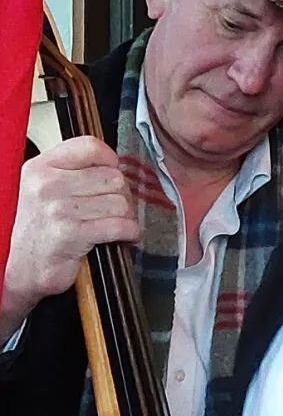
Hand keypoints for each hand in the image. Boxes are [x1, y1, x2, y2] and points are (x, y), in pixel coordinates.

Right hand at [0, 137, 139, 338]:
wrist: (19, 268)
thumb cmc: (37, 229)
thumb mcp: (44, 189)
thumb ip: (73, 171)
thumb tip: (114, 163)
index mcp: (40, 168)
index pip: (90, 147)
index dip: (110, 160)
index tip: (113, 171)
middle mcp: (47, 185)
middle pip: (112, 177)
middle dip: (121, 195)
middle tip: (115, 208)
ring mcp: (58, 210)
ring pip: (120, 202)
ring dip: (126, 216)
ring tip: (115, 224)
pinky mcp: (71, 234)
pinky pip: (119, 225)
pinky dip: (130, 232)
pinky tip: (124, 236)